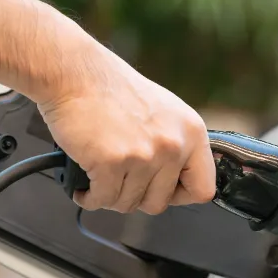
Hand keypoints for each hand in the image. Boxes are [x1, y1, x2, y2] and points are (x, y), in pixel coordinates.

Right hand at [36, 50, 215, 214]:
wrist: (75, 74)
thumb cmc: (110, 89)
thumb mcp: (162, 111)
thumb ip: (173, 144)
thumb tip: (172, 181)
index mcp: (192, 132)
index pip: (202, 189)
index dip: (177, 196)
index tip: (158, 191)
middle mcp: (173, 145)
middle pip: (159, 203)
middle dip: (135, 198)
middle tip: (119, 183)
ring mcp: (144, 155)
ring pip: (128, 204)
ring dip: (108, 197)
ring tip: (98, 180)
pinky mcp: (113, 163)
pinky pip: (103, 199)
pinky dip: (89, 197)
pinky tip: (83, 187)